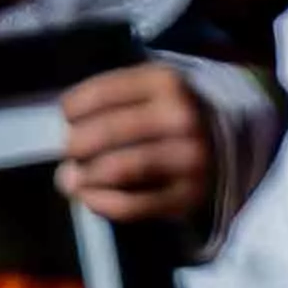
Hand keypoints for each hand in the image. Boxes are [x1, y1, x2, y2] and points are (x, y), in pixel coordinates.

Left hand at [54, 60, 217, 230]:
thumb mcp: (147, 92)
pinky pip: (132, 205)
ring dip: (85, 176)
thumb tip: (65, 155)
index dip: (74, 107)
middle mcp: (181, 117)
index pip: (103, 92)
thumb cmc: (168, 115)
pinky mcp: (187, 195)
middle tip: (67, 152)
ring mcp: (188, 158)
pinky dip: (101, 203)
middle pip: (108, 131)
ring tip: (72, 178)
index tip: (65, 116)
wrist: (223, 140)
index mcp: (166, 82)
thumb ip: (106, 109)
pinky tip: (89, 197)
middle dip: (75, 145)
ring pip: (119, 169)